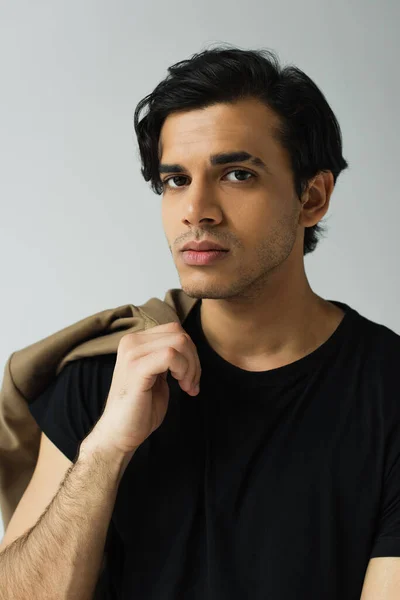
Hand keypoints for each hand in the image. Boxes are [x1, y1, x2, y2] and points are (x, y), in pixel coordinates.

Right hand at [83, 322, 201, 457]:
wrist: (119, 434)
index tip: (190, 377)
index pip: (174, 330)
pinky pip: (171, 356)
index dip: (190, 352)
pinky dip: (184, 370)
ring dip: (191, 366)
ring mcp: (132, 353)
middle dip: (194, 359)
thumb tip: (189, 348)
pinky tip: (181, 387)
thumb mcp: (158, 375)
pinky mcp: (136, 368)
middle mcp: (131, 341)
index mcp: (136, 341)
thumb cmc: (140, 408)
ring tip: (187, 386)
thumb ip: (168, 357)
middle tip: (191, 384)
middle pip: (180, 334)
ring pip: (179, 342)